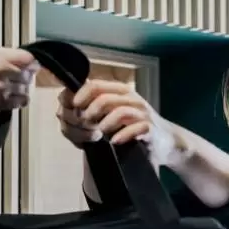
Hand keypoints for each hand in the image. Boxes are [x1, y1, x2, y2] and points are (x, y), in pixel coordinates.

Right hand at [0, 46, 39, 124]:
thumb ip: (0, 57)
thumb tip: (20, 61)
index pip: (26, 56)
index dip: (30, 63)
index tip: (30, 67)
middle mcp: (0, 68)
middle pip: (28, 73)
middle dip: (26, 78)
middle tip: (19, 81)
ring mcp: (2, 87)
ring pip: (26, 89)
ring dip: (22, 90)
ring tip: (12, 91)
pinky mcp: (2, 103)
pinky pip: (21, 101)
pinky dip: (19, 101)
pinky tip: (11, 100)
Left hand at [56, 80, 178, 165]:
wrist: (164, 143)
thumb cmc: (132, 128)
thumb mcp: (111, 114)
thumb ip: (91, 108)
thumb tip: (63, 105)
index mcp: (119, 91)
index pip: (95, 85)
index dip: (80, 97)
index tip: (73, 110)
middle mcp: (131, 98)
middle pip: (104, 98)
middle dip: (90, 114)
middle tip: (85, 127)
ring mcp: (142, 113)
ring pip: (119, 112)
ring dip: (104, 125)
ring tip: (99, 135)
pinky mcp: (150, 128)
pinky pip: (136, 128)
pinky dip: (122, 135)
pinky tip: (115, 142)